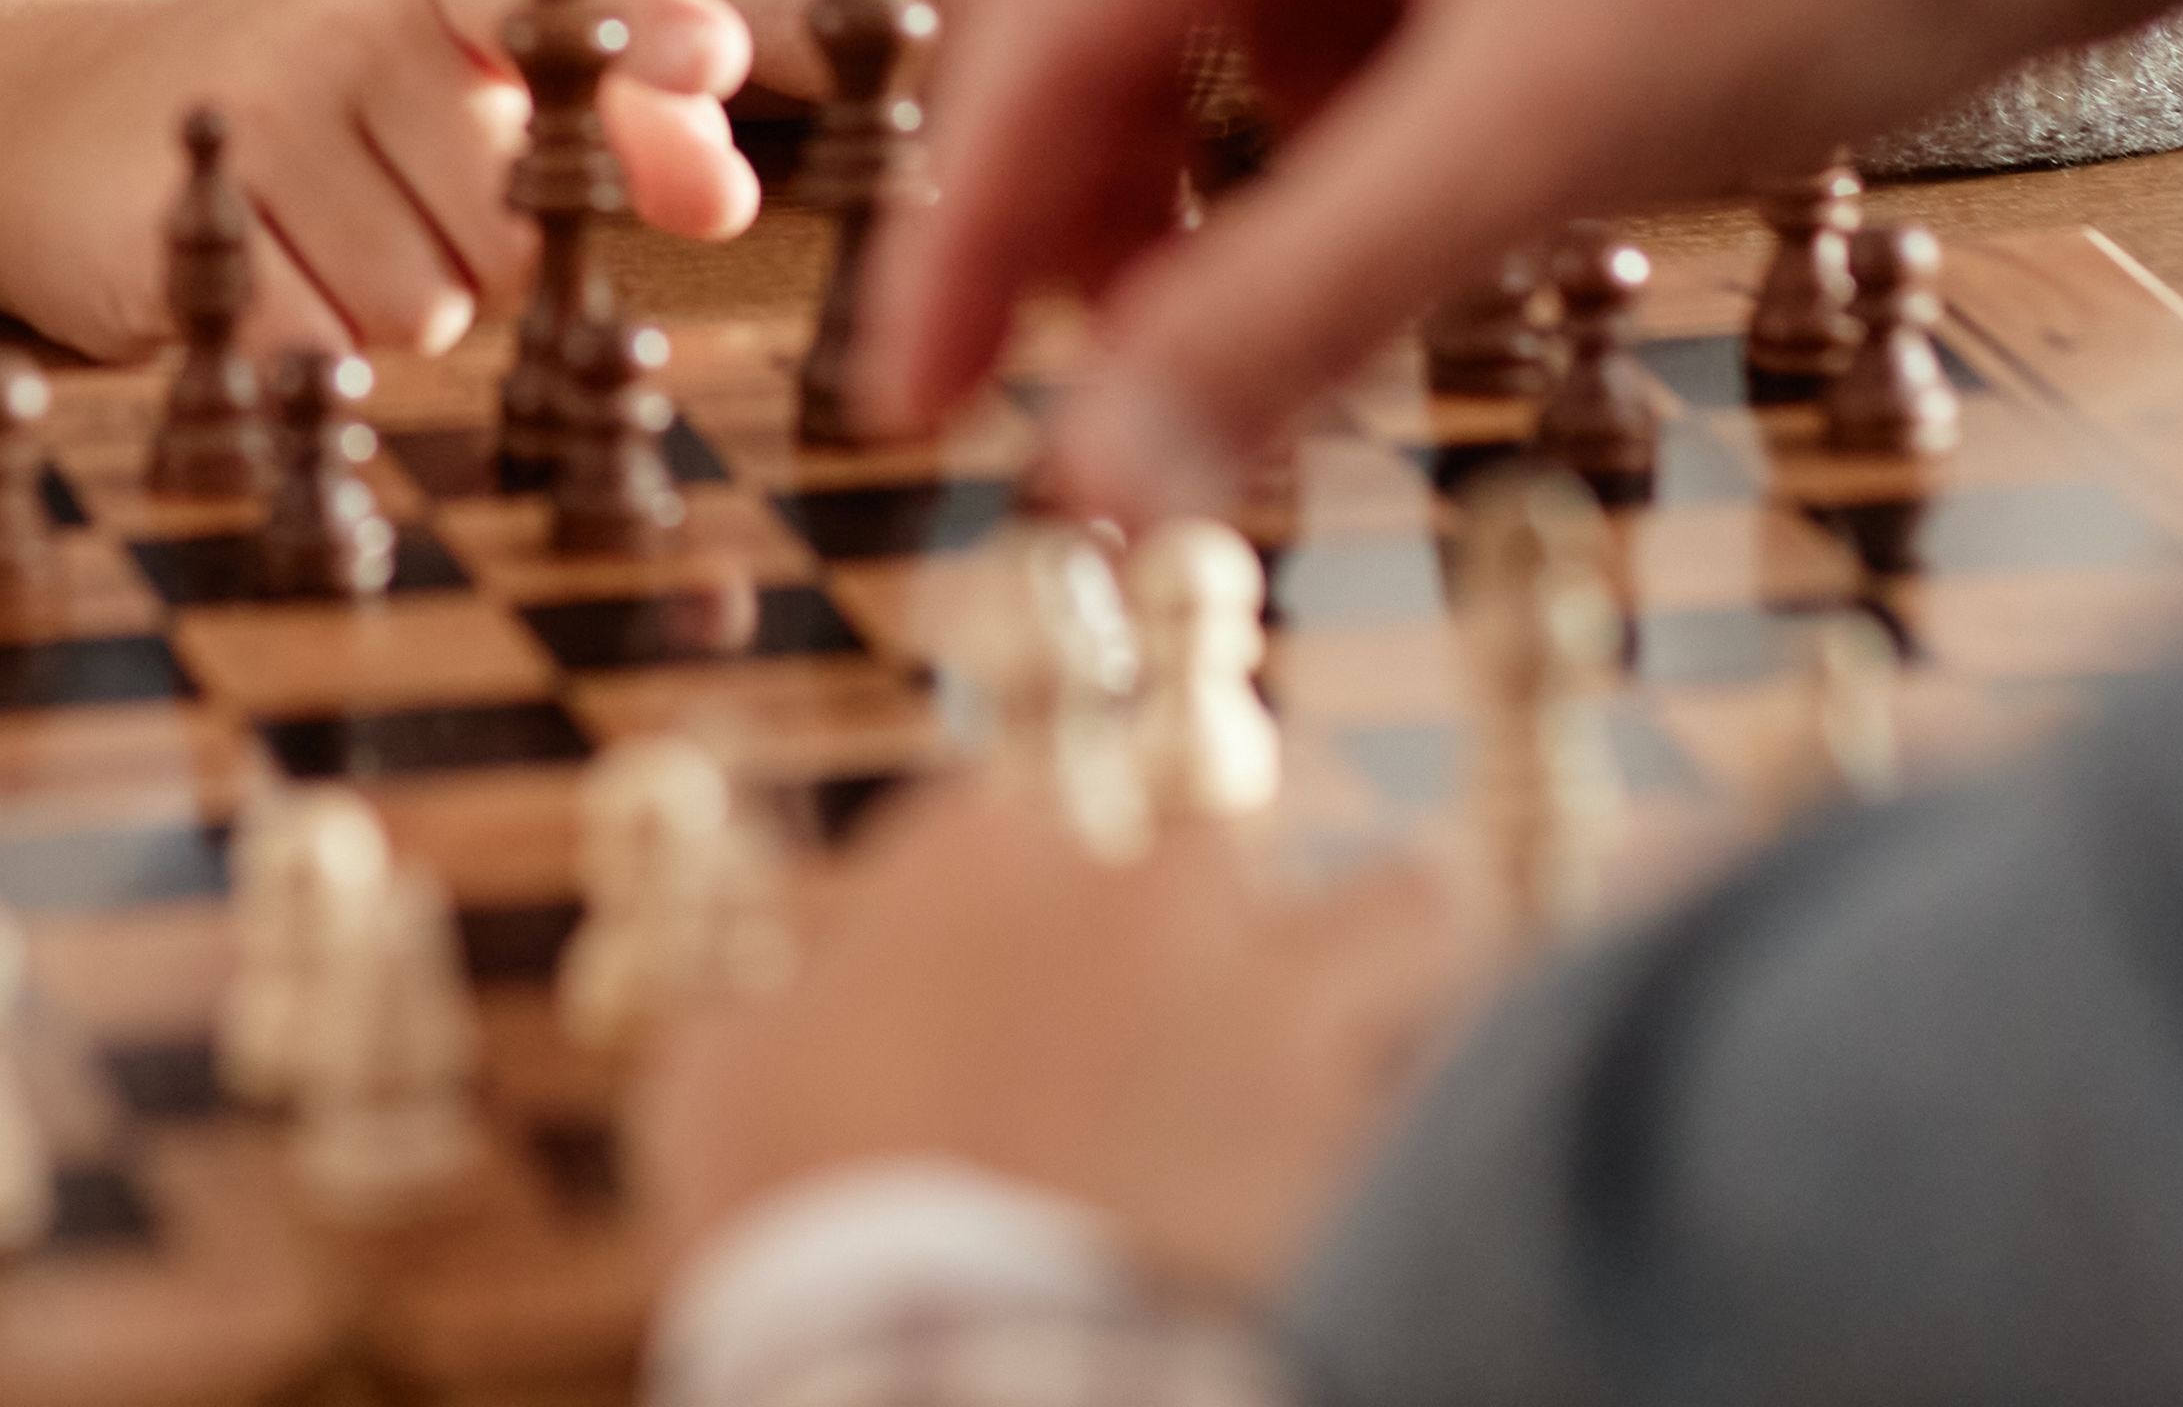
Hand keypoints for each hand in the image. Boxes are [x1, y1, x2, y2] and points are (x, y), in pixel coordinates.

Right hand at [0, 0, 757, 363]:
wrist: (41, 114)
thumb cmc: (290, 112)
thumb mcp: (431, 85)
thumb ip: (590, 132)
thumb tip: (730, 193)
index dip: (641, 24)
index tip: (721, 58)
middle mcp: (343, 26)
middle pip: (514, 225)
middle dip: (475, 260)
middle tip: (383, 204)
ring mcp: (258, 119)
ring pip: (425, 305)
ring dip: (386, 313)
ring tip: (309, 238)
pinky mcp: (190, 221)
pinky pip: (328, 350)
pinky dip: (305, 351)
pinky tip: (256, 283)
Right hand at [635, 784, 1488, 1300]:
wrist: (930, 1353)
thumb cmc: (804, 1216)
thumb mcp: (714, 1093)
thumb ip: (755, 1012)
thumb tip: (761, 1014)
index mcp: (976, 855)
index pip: (1031, 829)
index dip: (1034, 926)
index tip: (1029, 1008)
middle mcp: (1141, 887)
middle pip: (1229, 852)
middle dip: (1228, 937)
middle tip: (1209, 1040)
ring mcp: (1267, 991)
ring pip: (1411, 911)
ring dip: (1406, 968)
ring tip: (1399, 1033)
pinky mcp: (1361, 1113)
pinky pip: (1468, 1077)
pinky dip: (1464, 1108)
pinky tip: (1452, 1149)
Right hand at [865, 0, 2182, 508]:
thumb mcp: (1557, 131)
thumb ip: (1301, 300)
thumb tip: (1097, 476)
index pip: (1059, 9)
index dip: (972, 234)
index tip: (903, 413)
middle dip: (1140, 209)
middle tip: (1146, 413)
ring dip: (1288, 163)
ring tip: (1365, 307)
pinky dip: (1398, 94)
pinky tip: (1482, 187)